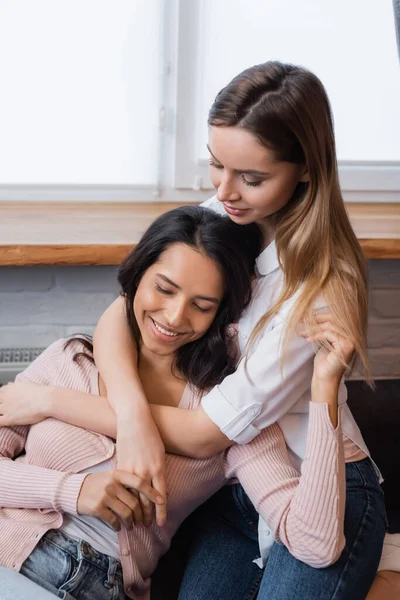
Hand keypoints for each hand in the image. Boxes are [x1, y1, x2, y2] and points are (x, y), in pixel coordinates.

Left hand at [0, 381, 50, 425]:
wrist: (46, 400)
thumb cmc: (40, 392)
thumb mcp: (26, 384)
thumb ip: (15, 385)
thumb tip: (10, 384)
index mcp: (10, 389)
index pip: (0, 391)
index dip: (2, 396)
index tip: (5, 399)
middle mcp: (6, 397)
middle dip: (1, 403)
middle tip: (6, 408)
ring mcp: (6, 408)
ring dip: (0, 412)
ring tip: (6, 415)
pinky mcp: (9, 419)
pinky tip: (2, 424)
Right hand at [77, 469, 164, 530]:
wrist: (74, 489)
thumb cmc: (98, 482)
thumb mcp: (112, 475)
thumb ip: (127, 481)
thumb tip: (148, 491)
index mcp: (118, 474)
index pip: (140, 483)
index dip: (152, 492)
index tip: (161, 501)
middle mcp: (113, 484)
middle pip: (134, 502)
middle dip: (141, 515)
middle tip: (143, 522)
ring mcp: (105, 496)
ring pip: (126, 513)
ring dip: (131, 522)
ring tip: (131, 526)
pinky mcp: (97, 508)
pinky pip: (113, 520)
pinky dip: (118, 526)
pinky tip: (118, 527)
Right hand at [116, 406, 166, 527]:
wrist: (134, 421)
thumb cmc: (150, 436)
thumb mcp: (160, 454)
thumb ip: (159, 473)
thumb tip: (159, 489)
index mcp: (157, 469)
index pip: (161, 496)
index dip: (161, 511)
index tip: (161, 523)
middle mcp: (144, 472)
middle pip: (146, 501)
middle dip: (147, 515)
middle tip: (146, 526)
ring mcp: (130, 471)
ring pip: (133, 500)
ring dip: (134, 513)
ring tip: (135, 522)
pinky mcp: (119, 469)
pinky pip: (121, 492)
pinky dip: (122, 505)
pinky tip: (122, 512)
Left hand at [300, 312, 354, 381]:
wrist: (325, 378)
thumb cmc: (324, 361)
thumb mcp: (324, 341)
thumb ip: (323, 329)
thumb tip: (311, 315)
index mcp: (349, 333)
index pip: (335, 317)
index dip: (319, 315)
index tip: (305, 316)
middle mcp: (353, 336)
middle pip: (333, 319)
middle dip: (316, 319)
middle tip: (302, 319)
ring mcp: (351, 341)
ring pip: (330, 326)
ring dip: (313, 328)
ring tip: (302, 332)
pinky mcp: (346, 346)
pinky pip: (329, 334)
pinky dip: (317, 335)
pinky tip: (309, 340)